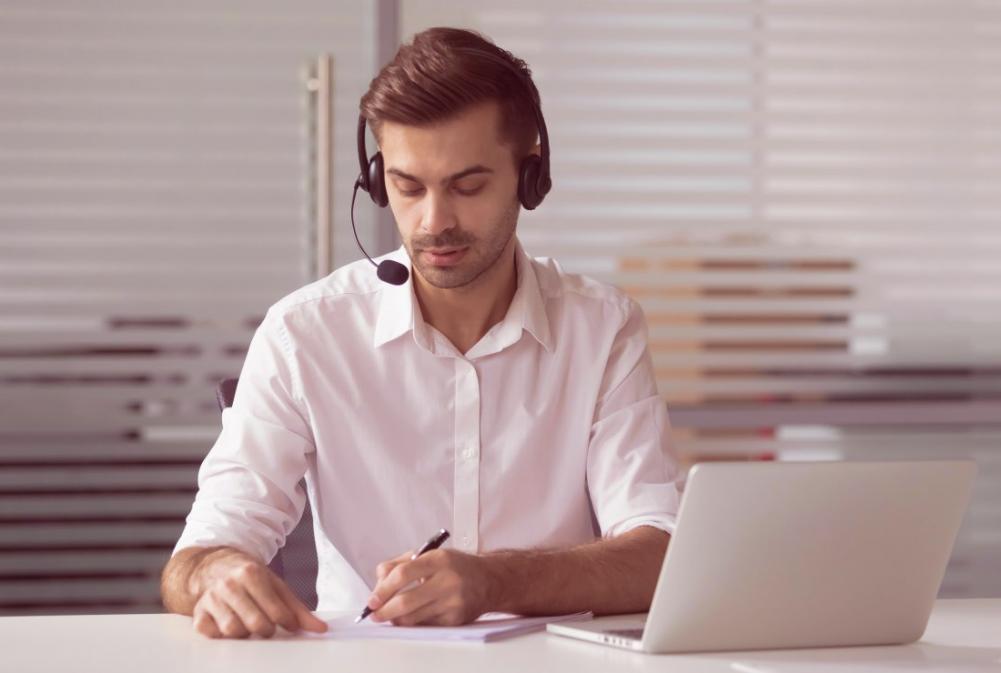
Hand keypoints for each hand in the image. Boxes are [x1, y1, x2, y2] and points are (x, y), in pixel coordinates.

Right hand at [190, 552, 327, 638]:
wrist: (214, 566)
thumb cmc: (250, 578)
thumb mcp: (275, 585)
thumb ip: (297, 608)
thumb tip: (321, 629)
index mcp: (251, 573)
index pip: (276, 611)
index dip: (286, 622)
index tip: (287, 624)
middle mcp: (229, 585)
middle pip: (256, 624)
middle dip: (266, 630)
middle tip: (267, 626)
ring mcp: (211, 599)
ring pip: (234, 631)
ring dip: (244, 633)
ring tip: (247, 624)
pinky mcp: (198, 612)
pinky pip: (210, 633)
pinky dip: (221, 635)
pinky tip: (227, 625)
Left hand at [367, 549, 493, 625]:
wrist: (490, 580)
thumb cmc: (456, 566)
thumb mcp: (430, 554)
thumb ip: (400, 563)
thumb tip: (378, 581)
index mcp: (439, 560)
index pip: (403, 574)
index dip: (383, 589)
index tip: (372, 599)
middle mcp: (448, 580)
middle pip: (406, 601)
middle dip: (384, 610)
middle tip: (374, 613)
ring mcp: (453, 602)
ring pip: (413, 618)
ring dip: (396, 619)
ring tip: (390, 616)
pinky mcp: (455, 619)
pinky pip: (425, 626)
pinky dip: (413, 624)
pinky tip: (409, 618)